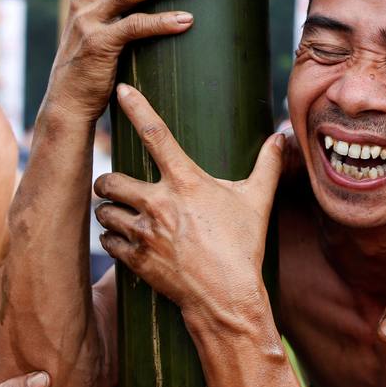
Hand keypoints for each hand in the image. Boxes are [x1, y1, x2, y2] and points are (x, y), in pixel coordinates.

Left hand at [93, 85, 284, 320]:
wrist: (227, 297)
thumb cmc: (243, 247)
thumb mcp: (257, 202)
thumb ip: (267, 165)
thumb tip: (281, 137)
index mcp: (186, 181)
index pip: (155, 134)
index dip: (136, 107)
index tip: (121, 89)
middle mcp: (159, 203)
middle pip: (111, 178)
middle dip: (108, 181)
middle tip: (116, 187)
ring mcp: (145, 232)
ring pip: (104, 211)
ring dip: (109, 211)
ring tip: (119, 214)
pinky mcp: (136, 259)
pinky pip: (107, 242)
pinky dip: (111, 240)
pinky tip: (123, 241)